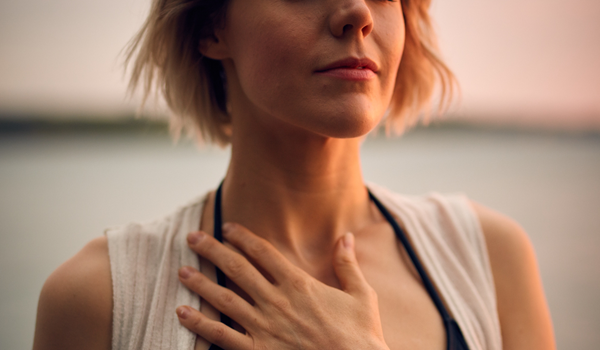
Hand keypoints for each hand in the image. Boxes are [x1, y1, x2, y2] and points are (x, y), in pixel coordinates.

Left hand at [176, 223, 388, 349]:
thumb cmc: (360, 335)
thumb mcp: (361, 295)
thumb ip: (347, 264)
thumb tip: (345, 236)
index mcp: (298, 285)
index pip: (263, 253)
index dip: (242, 237)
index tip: (226, 227)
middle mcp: (276, 301)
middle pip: (237, 269)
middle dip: (213, 251)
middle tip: (193, 238)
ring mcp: (264, 327)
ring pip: (224, 299)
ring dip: (201, 283)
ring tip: (182, 271)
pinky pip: (222, 336)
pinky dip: (200, 324)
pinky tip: (182, 313)